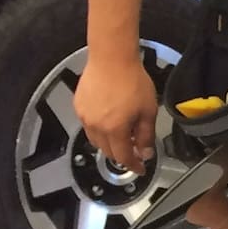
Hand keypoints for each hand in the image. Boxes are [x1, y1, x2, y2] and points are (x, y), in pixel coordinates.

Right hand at [75, 48, 159, 171]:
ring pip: (96, 140)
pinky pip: (88, 126)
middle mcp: (96, 126)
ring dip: (110, 144)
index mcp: (114, 129)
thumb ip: (146, 136)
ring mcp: (84, 116)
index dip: (133, 166)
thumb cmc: (132, 81)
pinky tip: (110, 122)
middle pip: (107, 152)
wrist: (112, 58)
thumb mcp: (148, 111)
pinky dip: (99, 131)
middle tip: (135, 151)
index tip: (140, 169)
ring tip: (124, 136)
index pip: (122, 157)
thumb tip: (144, 153)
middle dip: (122, 155)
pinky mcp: (78, 106)